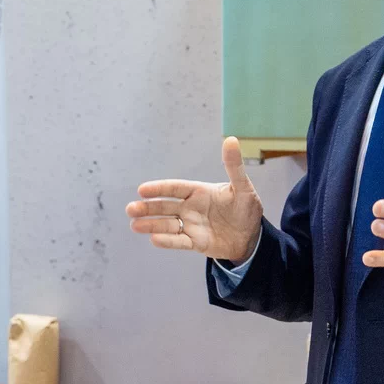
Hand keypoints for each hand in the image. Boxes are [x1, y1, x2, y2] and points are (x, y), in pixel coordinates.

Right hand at [126, 137, 264, 262]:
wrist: (252, 236)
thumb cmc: (246, 208)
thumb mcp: (242, 187)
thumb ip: (234, 166)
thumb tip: (231, 139)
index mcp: (198, 192)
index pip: (175, 188)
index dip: (159, 189)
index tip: (142, 190)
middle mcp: (190, 208)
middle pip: (165, 207)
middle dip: (148, 208)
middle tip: (130, 209)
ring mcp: (191, 226)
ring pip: (167, 225)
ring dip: (151, 225)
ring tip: (134, 225)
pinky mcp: (195, 243)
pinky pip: (179, 242)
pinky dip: (167, 241)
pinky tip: (154, 239)